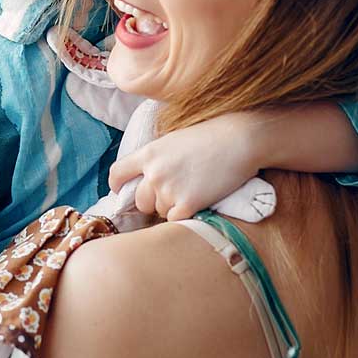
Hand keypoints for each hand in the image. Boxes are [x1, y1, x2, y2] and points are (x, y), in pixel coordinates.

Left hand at [108, 111, 258, 221]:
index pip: (118, 174)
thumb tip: (146, 176)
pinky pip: (175, 220)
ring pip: (160, 211)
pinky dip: (185, 215)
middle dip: (153, 200)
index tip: (121, 190)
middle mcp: (154, 172)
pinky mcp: (187, 204)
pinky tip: (199, 201)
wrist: (239, 140)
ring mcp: (169, 189)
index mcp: (149, 153)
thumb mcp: (174, 139)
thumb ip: (156, 157)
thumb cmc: (211, 136)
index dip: (117, 185)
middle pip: (140, 200)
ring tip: (193, 189)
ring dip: (173, 206)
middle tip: (175, 191)